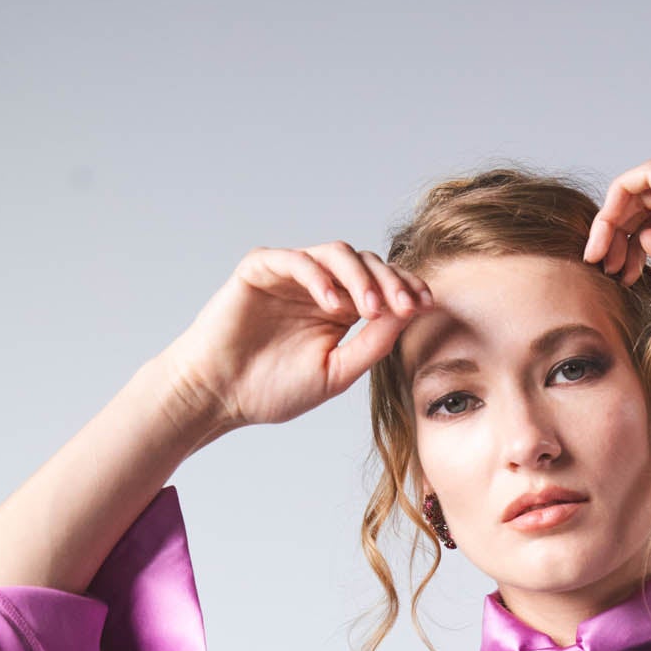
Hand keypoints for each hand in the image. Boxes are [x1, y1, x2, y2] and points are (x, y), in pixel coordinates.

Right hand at [158, 243, 434, 432]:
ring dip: (361, 277)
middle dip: (392, 282)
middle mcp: (319, 286)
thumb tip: (410, 316)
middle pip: (366, 264)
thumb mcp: (337, 372)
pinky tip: (334, 306)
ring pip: (336, 254)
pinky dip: (319, 277)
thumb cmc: (273, 389)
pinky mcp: (261, 269)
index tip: (429, 306)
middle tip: (409, 305)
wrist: (221, 396)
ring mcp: (290, 275)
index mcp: (341, 309)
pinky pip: (296, 260)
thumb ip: (372, 344)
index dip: (406, 290)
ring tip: (373, 308)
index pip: (382, 287)